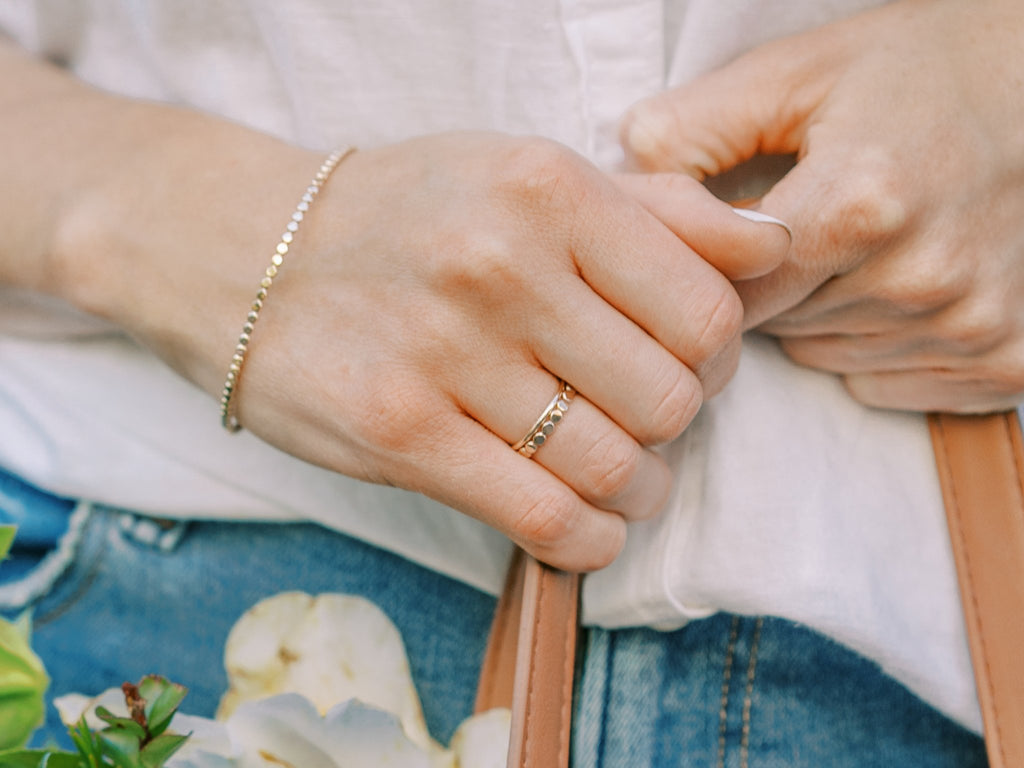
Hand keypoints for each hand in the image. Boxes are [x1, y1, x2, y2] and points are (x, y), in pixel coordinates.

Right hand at [56, 129, 786, 570]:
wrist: (249, 254)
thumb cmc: (408, 217)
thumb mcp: (527, 177)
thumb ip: (658, 209)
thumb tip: (773, 245)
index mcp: (549, 189)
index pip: (707, 307)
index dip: (718, 353)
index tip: (687, 361)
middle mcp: (500, 266)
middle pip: (671, 396)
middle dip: (677, 424)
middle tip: (645, 417)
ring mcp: (446, 356)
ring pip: (616, 467)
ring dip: (638, 488)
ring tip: (618, 472)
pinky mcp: (401, 436)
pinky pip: (546, 520)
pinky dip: (588, 538)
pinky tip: (582, 520)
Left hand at [619, 0, 1023, 412]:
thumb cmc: (923, 72)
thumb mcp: (802, 70)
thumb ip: (699, 123)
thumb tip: (624, 169)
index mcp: (861, 204)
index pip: (728, 295)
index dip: (709, 275)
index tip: (712, 250)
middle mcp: (920, 279)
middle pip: (774, 328)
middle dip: (768, 285)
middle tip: (808, 221)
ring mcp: (968, 328)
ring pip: (825, 355)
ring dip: (821, 314)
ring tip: (863, 244)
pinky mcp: (1004, 363)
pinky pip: (883, 384)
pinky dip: (875, 345)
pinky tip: (903, 282)